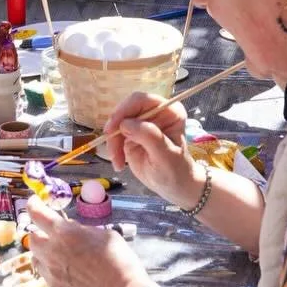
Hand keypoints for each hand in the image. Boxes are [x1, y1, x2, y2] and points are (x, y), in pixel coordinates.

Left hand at [26, 196, 147, 286]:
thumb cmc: (118, 258)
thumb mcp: (102, 234)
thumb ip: (80, 230)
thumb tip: (70, 229)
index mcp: (64, 233)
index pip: (37, 214)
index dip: (34, 205)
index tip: (35, 202)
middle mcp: (52, 251)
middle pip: (32, 238)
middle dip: (39, 232)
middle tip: (51, 233)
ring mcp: (51, 272)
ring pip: (36, 257)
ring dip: (43, 252)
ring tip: (58, 253)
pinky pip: (45, 275)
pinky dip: (51, 269)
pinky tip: (66, 271)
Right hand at [103, 91, 204, 208]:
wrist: (174, 186)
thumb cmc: (176, 171)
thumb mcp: (165, 156)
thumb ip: (149, 137)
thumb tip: (126, 123)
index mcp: (169, 111)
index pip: (142, 100)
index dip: (125, 109)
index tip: (114, 127)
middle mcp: (155, 113)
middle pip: (126, 109)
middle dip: (115, 127)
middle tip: (111, 145)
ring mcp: (142, 123)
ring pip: (117, 123)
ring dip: (112, 142)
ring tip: (117, 161)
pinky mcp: (131, 134)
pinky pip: (114, 136)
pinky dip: (113, 149)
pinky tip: (118, 163)